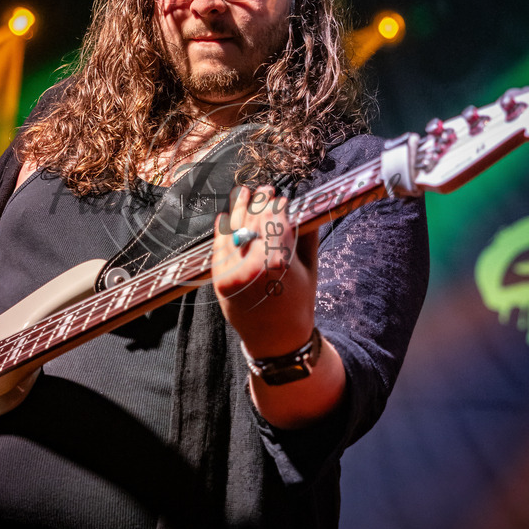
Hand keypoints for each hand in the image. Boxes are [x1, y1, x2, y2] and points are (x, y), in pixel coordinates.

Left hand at [212, 185, 344, 427]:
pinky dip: (222, 230)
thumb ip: (305, 235)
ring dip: (238, 209)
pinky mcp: (219, 280)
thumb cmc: (298, 303)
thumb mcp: (310, 268)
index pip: (275, 221)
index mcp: (278, 263)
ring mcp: (231, 273)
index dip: (278, 206)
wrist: (276, 340)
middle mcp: (252, 266)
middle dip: (260, 203)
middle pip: (253, 222)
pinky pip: (219, 248)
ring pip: (233, 231)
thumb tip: (305, 206)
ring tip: (244, 193)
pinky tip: (225, 216)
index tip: (282, 197)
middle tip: (265, 189)